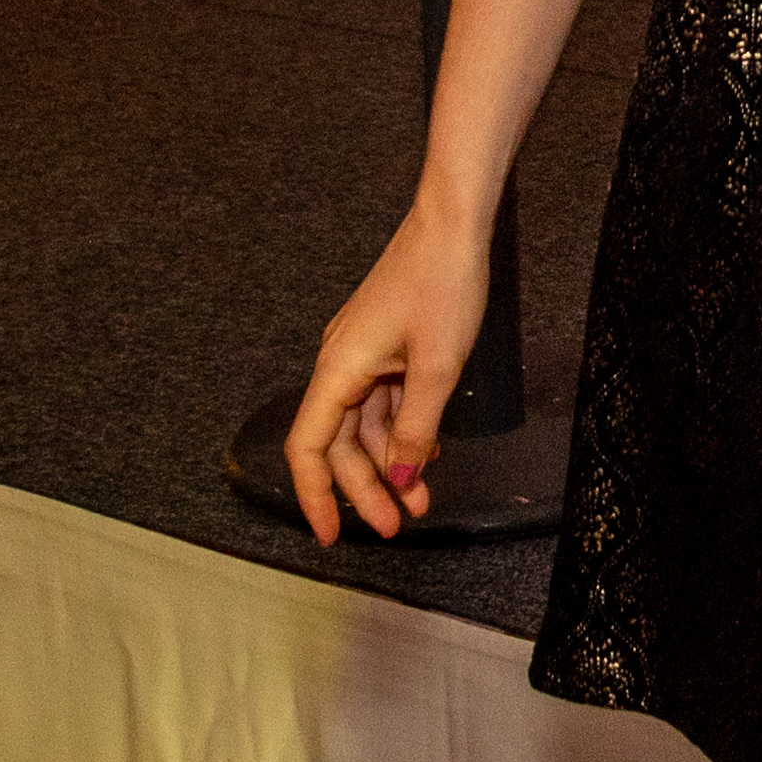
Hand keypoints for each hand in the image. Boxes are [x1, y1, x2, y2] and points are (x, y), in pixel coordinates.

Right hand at [284, 204, 493, 543]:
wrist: (454, 224)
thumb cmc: (442, 284)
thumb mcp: (438, 367)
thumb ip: (416, 429)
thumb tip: (399, 481)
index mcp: (339, 370)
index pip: (308, 448)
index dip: (315, 495)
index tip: (332, 536)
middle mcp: (341, 365)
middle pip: (338, 444)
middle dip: (365, 489)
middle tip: (398, 526)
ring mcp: (362, 355)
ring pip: (363, 427)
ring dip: (389, 466)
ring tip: (421, 502)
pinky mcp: (384, 348)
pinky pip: (383, 403)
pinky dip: (400, 433)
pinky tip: (427, 456)